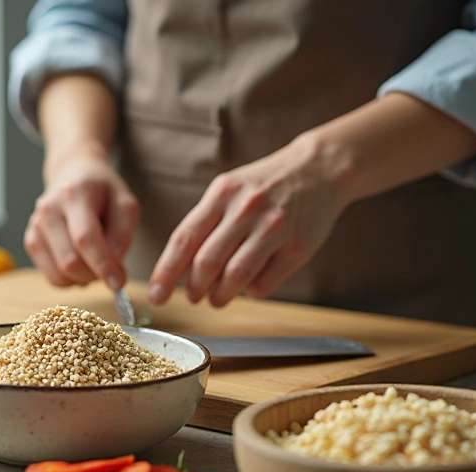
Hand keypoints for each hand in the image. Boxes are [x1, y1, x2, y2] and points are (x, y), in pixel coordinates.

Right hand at [24, 145, 139, 288]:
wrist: (73, 173)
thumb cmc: (102, 191)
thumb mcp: (125, 205)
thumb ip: (122, 237)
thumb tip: (113, 271)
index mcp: (74, 194)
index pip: (85, 238)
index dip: (103, 265)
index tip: (119, 283)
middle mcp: (49, 209)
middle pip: (69, 260)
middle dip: (95, 274)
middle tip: (111, 269)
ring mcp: (36, 225)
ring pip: (59, 274)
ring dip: (83, 279)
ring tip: (95, 263)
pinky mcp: (31, 240)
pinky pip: (51, 276)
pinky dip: (70, 279)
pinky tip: (81, 262)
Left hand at [148, 134, 351, 306]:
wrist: (319, 169)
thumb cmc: (265, 185)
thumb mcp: (228, 191)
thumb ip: (204, 224)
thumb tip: (178, 269)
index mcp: (222, 194)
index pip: (184, 239)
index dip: (166, 272)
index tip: (156, 295)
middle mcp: (246, 209)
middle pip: (207, 262)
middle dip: (193, 288)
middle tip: (192, 296)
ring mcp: (275, 227)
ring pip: (235, 276)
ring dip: (220, 296)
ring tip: (216, 299)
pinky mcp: (299, 247)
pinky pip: (266, 283)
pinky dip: (251, 292)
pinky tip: (249, 286)